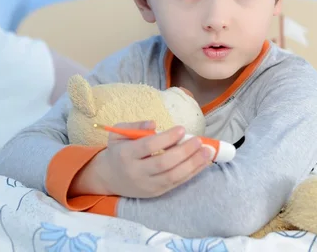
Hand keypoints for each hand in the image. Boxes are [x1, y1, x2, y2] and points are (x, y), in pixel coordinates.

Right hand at [72, 121, 213, 197]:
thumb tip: (153, 124)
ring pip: (173, 177)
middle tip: (199, 140)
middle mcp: (136, 172)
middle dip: (184, 152)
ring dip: (193, 164)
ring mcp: (147, 185)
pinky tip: (204, 162)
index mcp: (125, 155)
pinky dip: (192, 173)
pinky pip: (177, 183)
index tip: (182, 129)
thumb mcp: (118, 133)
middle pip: (163, 164)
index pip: (148, 146)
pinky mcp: (156, 192)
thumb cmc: (118, 150)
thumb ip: (135, 126)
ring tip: (208, 151)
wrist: (108, 177)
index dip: (166, 138)